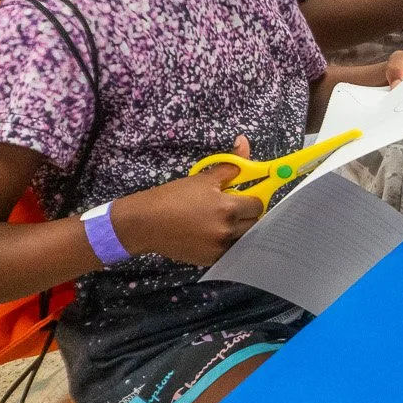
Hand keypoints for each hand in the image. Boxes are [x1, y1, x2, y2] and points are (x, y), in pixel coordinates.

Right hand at [111, 139, 263, 266]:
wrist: (145, 223)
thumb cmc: (173, 197)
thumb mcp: (203, 178)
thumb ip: (230, 164)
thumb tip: (244, 142)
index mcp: (228, 209)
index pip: (258, 204)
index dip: (252, 198)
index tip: (244, 195)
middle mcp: (226, 231)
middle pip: (254, 224)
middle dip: (247, 215)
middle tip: (232, 208)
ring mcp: (218, 248)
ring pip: (243, 239)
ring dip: (238, 230)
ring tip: (220, 221)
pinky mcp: (209, 260)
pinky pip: (229, 251)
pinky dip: (225, 242)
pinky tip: (211, 233)